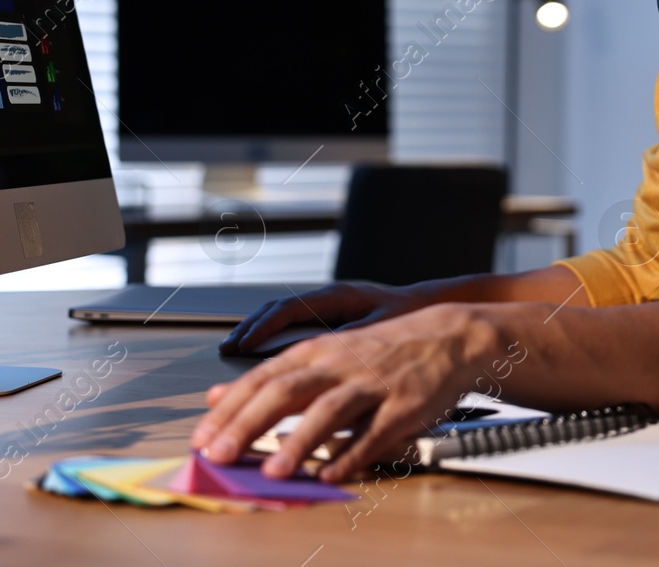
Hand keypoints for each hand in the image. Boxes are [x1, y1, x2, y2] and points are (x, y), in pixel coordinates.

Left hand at [194, 302, 497, 481]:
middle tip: (219, 454)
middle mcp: (339, 365)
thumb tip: (216, 396)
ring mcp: (371, 385)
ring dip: (298, 443)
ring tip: (273, 472)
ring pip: (328, 411)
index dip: (229, 409)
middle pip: (285, 391)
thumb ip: (271, 376)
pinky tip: (330, 474)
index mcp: (315, 352)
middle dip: (248, 424)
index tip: (201, 438)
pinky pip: (373, 434)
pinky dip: (351, 455)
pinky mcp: (403, 407)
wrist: (447, 337)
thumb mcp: (321, 353)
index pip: (261, 379)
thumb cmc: (379, 351)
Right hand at [218, 280, 432, 355]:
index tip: (242, 346)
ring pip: (282, 317)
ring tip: (232, 352)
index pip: (291, 309)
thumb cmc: (411, 319)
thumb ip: (351, 344)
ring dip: (257, 333)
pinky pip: (294, 326)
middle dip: (249, 330)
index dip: (263, 328)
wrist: (433, 310)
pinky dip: (273, 339)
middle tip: (225, 351)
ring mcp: (327, 309)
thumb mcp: (381, 333)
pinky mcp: (331, 322)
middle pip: (277, 311)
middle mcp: (328, 299)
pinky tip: (261, 356)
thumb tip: (319, 361)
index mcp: (339, 297)